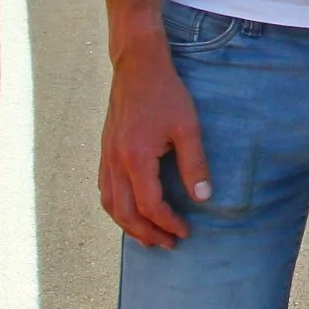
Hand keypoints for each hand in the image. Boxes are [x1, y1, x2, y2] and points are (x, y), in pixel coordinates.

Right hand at [98, 45, 210, 246]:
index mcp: (136, 157)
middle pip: (124, 213)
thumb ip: (195, 164)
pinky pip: (105, 188)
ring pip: (110, 204)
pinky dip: (116, 207)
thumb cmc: (165, 92)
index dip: (168, 223)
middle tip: (168, 244)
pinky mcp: (106, 149)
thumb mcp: (188, 126)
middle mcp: (116, 161)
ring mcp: (106, 155)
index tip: (185, 231)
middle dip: (147, 233)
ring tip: (149, 236)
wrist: (137, 65)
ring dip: (128, 225)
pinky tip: (131, 209)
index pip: (149, 205)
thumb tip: (203, 198)